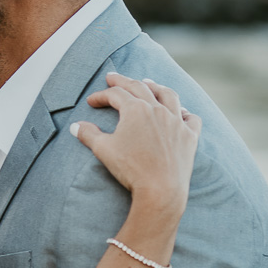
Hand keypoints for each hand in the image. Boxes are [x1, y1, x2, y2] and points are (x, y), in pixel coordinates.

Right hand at [71, 73, 199, 221]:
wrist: (160, 190)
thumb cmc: (130, 169)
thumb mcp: (103, 150)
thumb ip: (88, 134)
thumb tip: (76, 126)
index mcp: (135, 109)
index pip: (115, 94)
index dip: (101, 96)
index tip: (91, 102)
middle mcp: (157, 109)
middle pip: (139, 87)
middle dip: (123, 81)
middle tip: (112, 77)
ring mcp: (176, 121)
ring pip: (168, 95)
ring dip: (156, 87)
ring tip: (148, 83)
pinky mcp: (190, 136)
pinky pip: (191, 118)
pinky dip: (185, 113)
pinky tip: (181, 112)